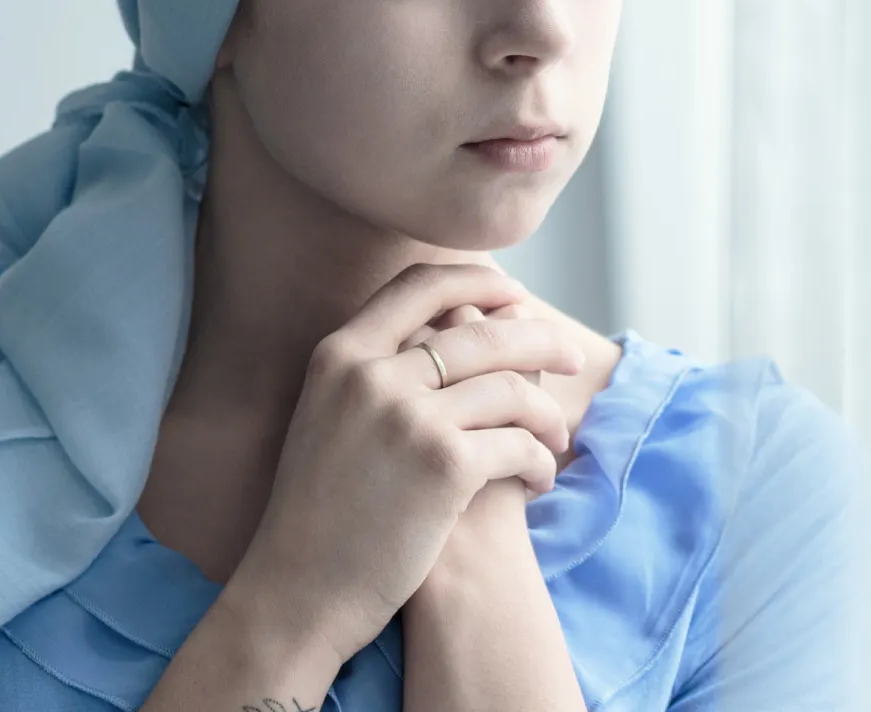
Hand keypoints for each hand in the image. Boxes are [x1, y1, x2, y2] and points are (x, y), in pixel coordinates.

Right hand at [223, 263, 586, 667]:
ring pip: (511, 389)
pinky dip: (539, 462)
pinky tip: (538, 480)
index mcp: (340, 355)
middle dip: (541, 340)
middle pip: (483, 332)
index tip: (515, 296)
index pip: (420, 285)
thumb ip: (378, 370)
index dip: (478, 280)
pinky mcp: (444, 466)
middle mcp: (372, 375)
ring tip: (556, 438)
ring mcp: (408, 418)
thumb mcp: (330, 417)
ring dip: (547, 414)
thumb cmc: (323, 511)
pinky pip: (518, 445)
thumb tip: (455, 327)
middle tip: (572, 357)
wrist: (298, 591)